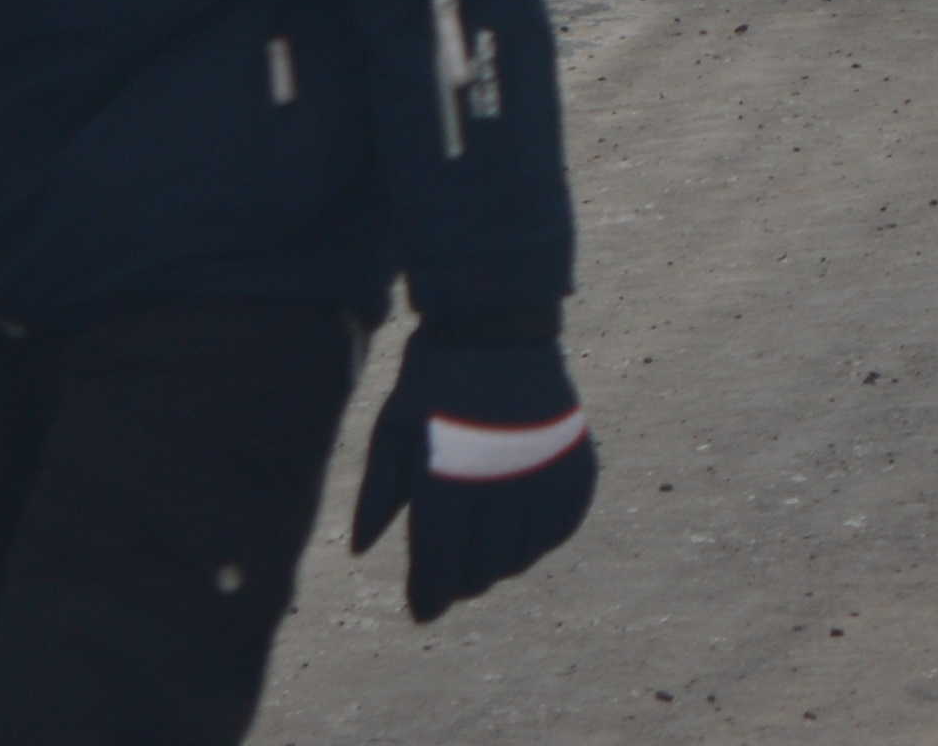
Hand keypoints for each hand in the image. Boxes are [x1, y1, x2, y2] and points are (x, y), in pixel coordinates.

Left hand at [347, 323, 596, 621]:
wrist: (497, 327)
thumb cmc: (433, 381)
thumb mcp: (391, 433)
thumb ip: (377, 496)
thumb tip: (362, 551)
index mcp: (446, 484)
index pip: (439, 569)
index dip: (429, 598)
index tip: (424, 611)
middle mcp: (497, 488)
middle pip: (483, 571)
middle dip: (463, 583)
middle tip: (452, 580)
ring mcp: (542, 477)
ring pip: (523, 556)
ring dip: (501, 564)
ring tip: (486, 553)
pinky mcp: (575, 466)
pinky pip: (561, 527)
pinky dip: (542, 538)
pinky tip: (523, 529)